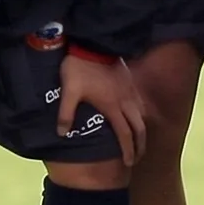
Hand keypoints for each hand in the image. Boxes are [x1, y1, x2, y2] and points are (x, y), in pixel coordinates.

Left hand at [59, 51, 149, 166]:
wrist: (94, 42)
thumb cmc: (80, 68)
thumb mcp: (69, 91)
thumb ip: (65, 113)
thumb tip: (61, 133)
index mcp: (113, 107)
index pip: (125, 134)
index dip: (128, 150)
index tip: (129, 162)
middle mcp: (126, 101)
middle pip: (139, 127)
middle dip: (140, 144)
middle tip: (138, 156)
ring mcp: (130, 90)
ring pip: (142, 114)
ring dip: (142, 129)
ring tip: (139, 139)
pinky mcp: (129, 81)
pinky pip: (139, 103)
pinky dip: (140, 114)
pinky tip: (135, 115)